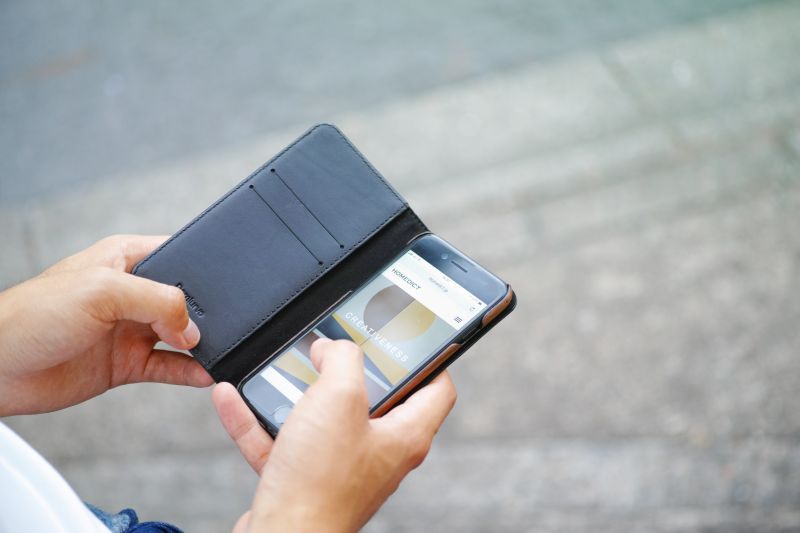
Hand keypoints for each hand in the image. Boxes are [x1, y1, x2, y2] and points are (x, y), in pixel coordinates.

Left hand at [0, 235, 211, 415]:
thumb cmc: (32, 316)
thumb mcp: (102, 291)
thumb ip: (157, 301)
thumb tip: (192, 327)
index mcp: (124, 258)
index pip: (177, 254)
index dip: (200, 268)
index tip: (220, 288)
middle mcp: (131, 292)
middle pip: (184, 298)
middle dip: (204, 311)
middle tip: (214, 325)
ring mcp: (130, 329)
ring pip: (181, 334)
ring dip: (200, 344)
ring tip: (219, 350)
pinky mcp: (126, 363)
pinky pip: (169, 367)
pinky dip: (189, 372)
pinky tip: (205, 373)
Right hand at [213, 339, 456, 532]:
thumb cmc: (320, 484)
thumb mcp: (339, 398)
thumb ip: (342, 360)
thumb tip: (333, 347)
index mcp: (405, 435)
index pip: (437, 390)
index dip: (429, 360)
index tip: (408, 339)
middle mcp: (378, 453)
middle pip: (374, 400)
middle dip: (348, 371)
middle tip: (332, 348)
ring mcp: (341, 468)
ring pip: (322, 419)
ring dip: (296, 393)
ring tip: (280, 367)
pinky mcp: (305, 481)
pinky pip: (283, 441)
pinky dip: (260, 420)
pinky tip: (234, 398)